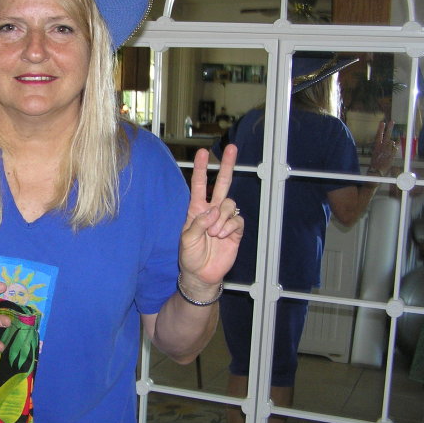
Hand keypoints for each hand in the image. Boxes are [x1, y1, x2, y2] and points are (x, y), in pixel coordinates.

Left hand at [179, 146, 243, 293]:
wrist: (201, 275)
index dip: (200, 169)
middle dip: (226, 166)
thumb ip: (198, 224)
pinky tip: (222, 236)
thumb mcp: (186, 240)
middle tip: (231, 148)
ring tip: (214, 233)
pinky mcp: (235, 230)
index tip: (202, 153)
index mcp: (196, 210)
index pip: (198, 184)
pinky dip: (229, 227)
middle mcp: (211, 211)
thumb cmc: (190, 256)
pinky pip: (237, 219)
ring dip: (222, 217)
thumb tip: (214, 211)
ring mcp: (224, 220)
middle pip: (221, 184)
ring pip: (230, 203)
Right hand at [369, 120, 395, 175]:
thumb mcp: (376, 152)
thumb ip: (382, 146)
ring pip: (392, 142)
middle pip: (387, 135)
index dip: (381, 128)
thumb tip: (391, 142)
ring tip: (388, 150)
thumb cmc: (376, 162)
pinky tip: (393, 149)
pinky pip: (395, 147)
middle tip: (392, 121)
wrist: (377, 170)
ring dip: (392, 144)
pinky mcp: (392, 153)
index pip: (378, 135)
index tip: (382, 122)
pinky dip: (395, 148)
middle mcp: (382, 146)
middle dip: (389, 128)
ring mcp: (388, 149)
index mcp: (376, 146)